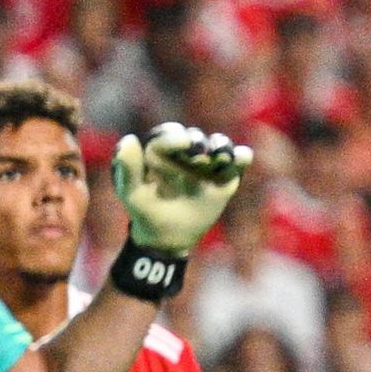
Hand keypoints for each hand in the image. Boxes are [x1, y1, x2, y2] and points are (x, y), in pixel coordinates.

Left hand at [114, 122, 254, 252]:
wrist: (167, 236)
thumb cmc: (145, 210)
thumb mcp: (131, 192)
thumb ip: (128, 167)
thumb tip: (129, 139)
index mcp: (161, 150)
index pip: (169, 135)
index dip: (175, 137)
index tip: (183, 143)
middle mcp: (185, 152)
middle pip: (195, 138)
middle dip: (198, 144)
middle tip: (199, 156)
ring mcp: (207, 164)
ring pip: (219, 145)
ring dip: (221, 147)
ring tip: (221, 155)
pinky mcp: (225, 176)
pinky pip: (237, 162)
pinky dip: (241, 157)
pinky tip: (242, 157)